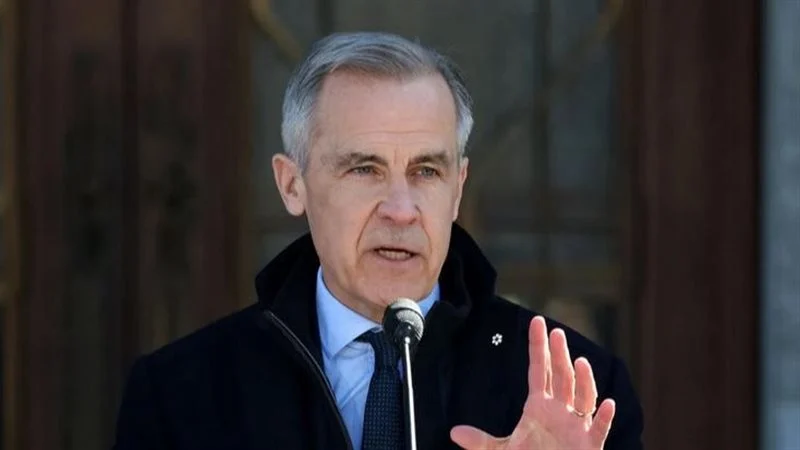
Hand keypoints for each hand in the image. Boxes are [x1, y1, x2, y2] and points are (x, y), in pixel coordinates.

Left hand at [450, 316, 615, 449]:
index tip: (537, 322)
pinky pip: (599, 429)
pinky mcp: (590, 445)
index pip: (539, 371)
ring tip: (580, 362)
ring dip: (584, 381)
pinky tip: (608, 404)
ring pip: (584, 399)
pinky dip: (605, 417)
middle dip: (559, 356)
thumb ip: (481, 442)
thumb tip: (454, 432)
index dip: (538, 347)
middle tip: (556, 332)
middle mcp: (560, 412)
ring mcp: (577, 427)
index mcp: (539, 408)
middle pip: (562, 378)